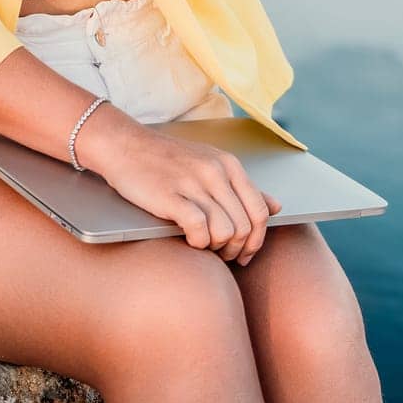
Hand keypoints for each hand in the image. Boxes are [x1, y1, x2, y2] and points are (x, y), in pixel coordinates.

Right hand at [90, 123, 282, 265]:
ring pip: (226, 231)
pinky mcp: (171, 196)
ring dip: (217, 249)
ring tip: (205, 248)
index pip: (260, 211)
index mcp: (230, 165)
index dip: (256, 240)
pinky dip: (198, 243)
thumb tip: (278, 206)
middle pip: (245, 226)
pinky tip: (189, 241)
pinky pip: (199, 229)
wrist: (125, 146)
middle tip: (222, 256)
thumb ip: (244, 187)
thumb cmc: (167, 160)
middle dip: (237, 250)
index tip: (245, 254)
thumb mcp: (212, 165)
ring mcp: (194, 183)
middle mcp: (216, 172)